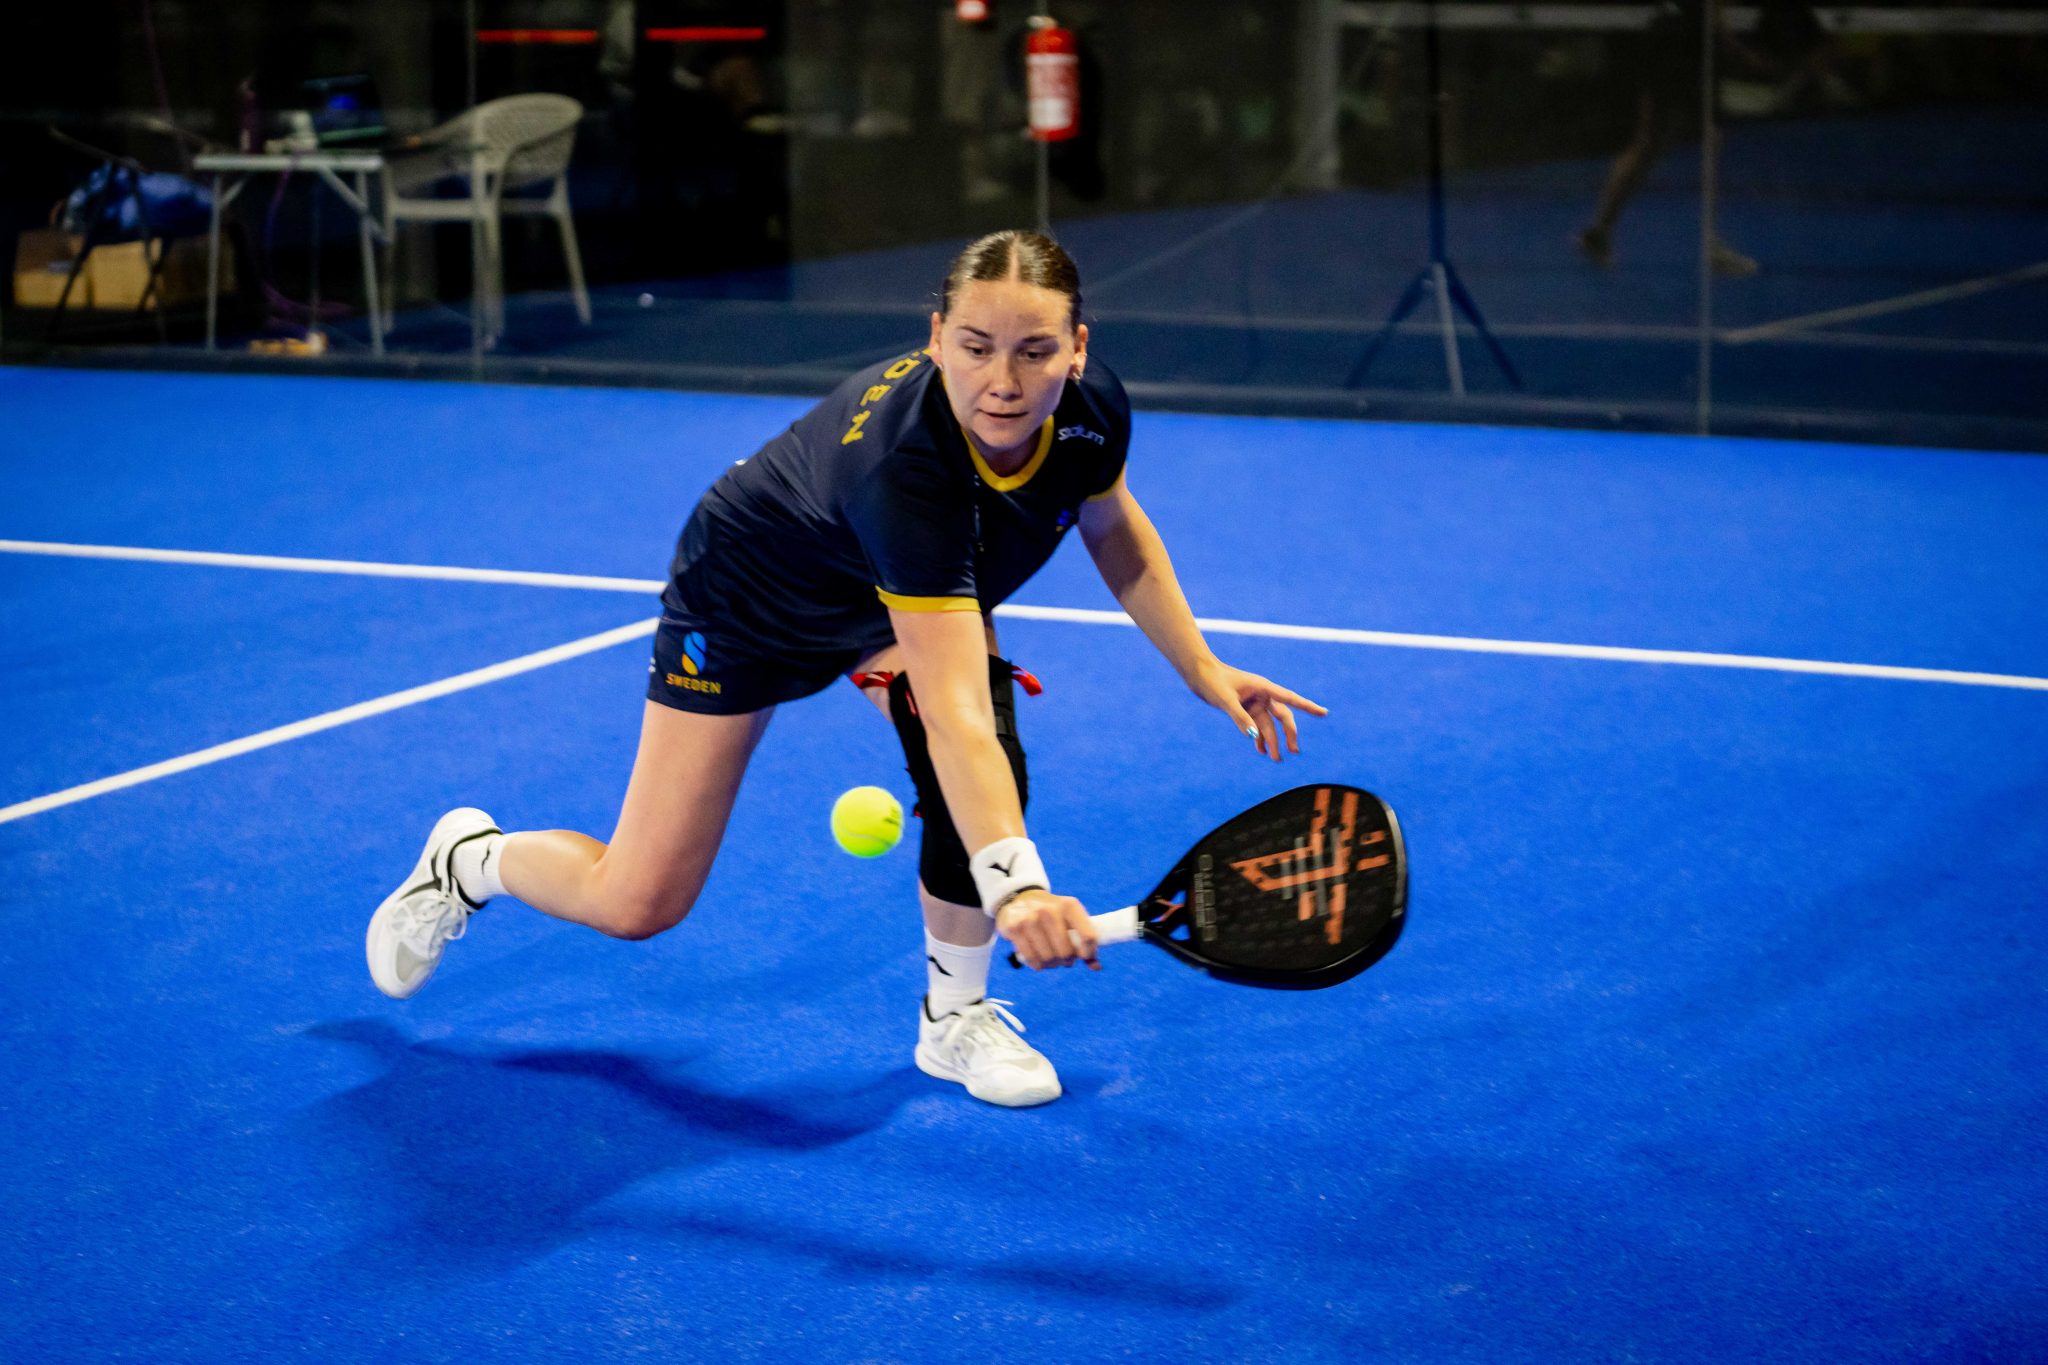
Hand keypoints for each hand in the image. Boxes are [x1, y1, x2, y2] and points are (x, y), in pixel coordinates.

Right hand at [996, 888, 1099, 969]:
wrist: (1020, 898)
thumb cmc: (1053, 914)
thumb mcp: (1070, 918)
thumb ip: (1084, 940)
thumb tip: (1096, 967)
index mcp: (1069, 905)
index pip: (1088, 936)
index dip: (1089, 953)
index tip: (1085, 957)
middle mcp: (1049, 910)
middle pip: (1066, 952)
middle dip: (1067, 960)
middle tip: (1065, 959)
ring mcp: (1030, 918)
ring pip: (1048, 958)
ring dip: (1052, 964)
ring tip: (1052, 959)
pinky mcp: (1014, 928)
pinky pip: (1031, 958)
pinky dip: (1038, 965)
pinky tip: (1039, 961)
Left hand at [1192, 660, 1328, 762]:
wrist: (1199, 674)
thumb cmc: (1212, 681)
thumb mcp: (1226, 700)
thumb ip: (1240, 718)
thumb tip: (1253, 736)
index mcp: (1263, 687)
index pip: (1290, 699)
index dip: (1308, 706)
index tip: (1324, 713)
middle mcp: (1262, 695)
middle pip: (1282, 717)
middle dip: (1288, 735)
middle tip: (1293, 751)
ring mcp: (1254, 702)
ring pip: (1268, 725)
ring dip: (1271, 741)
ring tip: (1276, 759)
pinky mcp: (1245, 709)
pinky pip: (1256, 725)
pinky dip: (1258, 737)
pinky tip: (1260, 750)